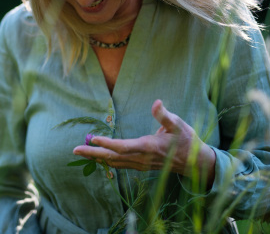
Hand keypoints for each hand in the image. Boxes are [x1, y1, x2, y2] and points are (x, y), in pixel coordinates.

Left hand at [73, 99, 215, 187]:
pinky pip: (119, 165)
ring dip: (96, 158)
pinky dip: (105, 161)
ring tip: (80, 153)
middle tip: (74, 150)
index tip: (92, 138)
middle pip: (112, 157)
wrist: (195, 163)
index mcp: (148, 147)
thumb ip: (164, 115)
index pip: (122, 146)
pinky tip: (96, 158)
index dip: (107, 143)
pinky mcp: (140, 166)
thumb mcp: (178, 124)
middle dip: (93, 153)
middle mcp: (141, 158)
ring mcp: (139, 164)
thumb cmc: (186, 141)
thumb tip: (156, 102)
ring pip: (113, 163)